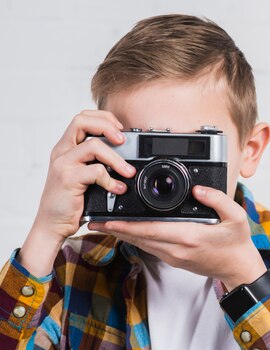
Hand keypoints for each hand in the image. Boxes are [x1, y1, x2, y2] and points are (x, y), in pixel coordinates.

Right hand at [35, 110, 135, 242]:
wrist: (53, 223)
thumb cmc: (70, 200)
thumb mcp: (83, 175)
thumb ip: (96, 161)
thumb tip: (126, 155)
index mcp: (66, 147)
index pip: (81, 118)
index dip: (102, 118)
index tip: (120, 129)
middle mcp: (62, 152)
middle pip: (82, 121)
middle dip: (107, 127)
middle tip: (123, 141)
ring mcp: (63, 164)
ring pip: (94, 145)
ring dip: (117, 158)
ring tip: (128, 172)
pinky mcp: (67, 179)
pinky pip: (96, 171)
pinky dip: (111, 180)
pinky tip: (118, 189)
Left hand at [88, 186, 266, 290]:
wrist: (239, 269)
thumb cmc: (237, 244)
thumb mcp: (236, 217)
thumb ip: (218, 199)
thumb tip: (198, 188)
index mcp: (189, 237)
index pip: (151, 230)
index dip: (127, 225)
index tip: (109, 218)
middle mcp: (177, 249)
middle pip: (138, 238)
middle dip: (115, 228)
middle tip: (94, 219)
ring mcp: (174, 256)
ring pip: (141, 244)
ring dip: (122, 234)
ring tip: (103, 223)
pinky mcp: (174, 259)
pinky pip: (149, 248)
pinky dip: (135, 238)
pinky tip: (127, 230)